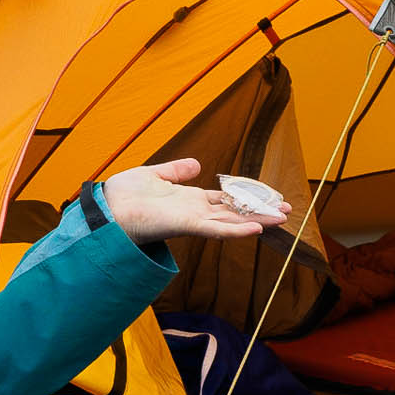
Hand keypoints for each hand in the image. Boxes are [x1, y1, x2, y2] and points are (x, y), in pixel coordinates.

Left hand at [101, 158, 289, 244]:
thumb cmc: (123, 195)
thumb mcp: (154, 175)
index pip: (226, 200)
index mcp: (189, 200)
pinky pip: (215, 229)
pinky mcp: (185, 225)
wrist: (106, 209)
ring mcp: (192, 220)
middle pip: (235, 212)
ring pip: (232, 221)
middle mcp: (195, 211)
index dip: (248, 199)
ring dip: (257, 220)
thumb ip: (176, 171)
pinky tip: (256, 228)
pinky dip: (236, 230)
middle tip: (288, 211)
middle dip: (261, 211)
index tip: (268, 198)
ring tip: (282, 219)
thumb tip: (197, 164)